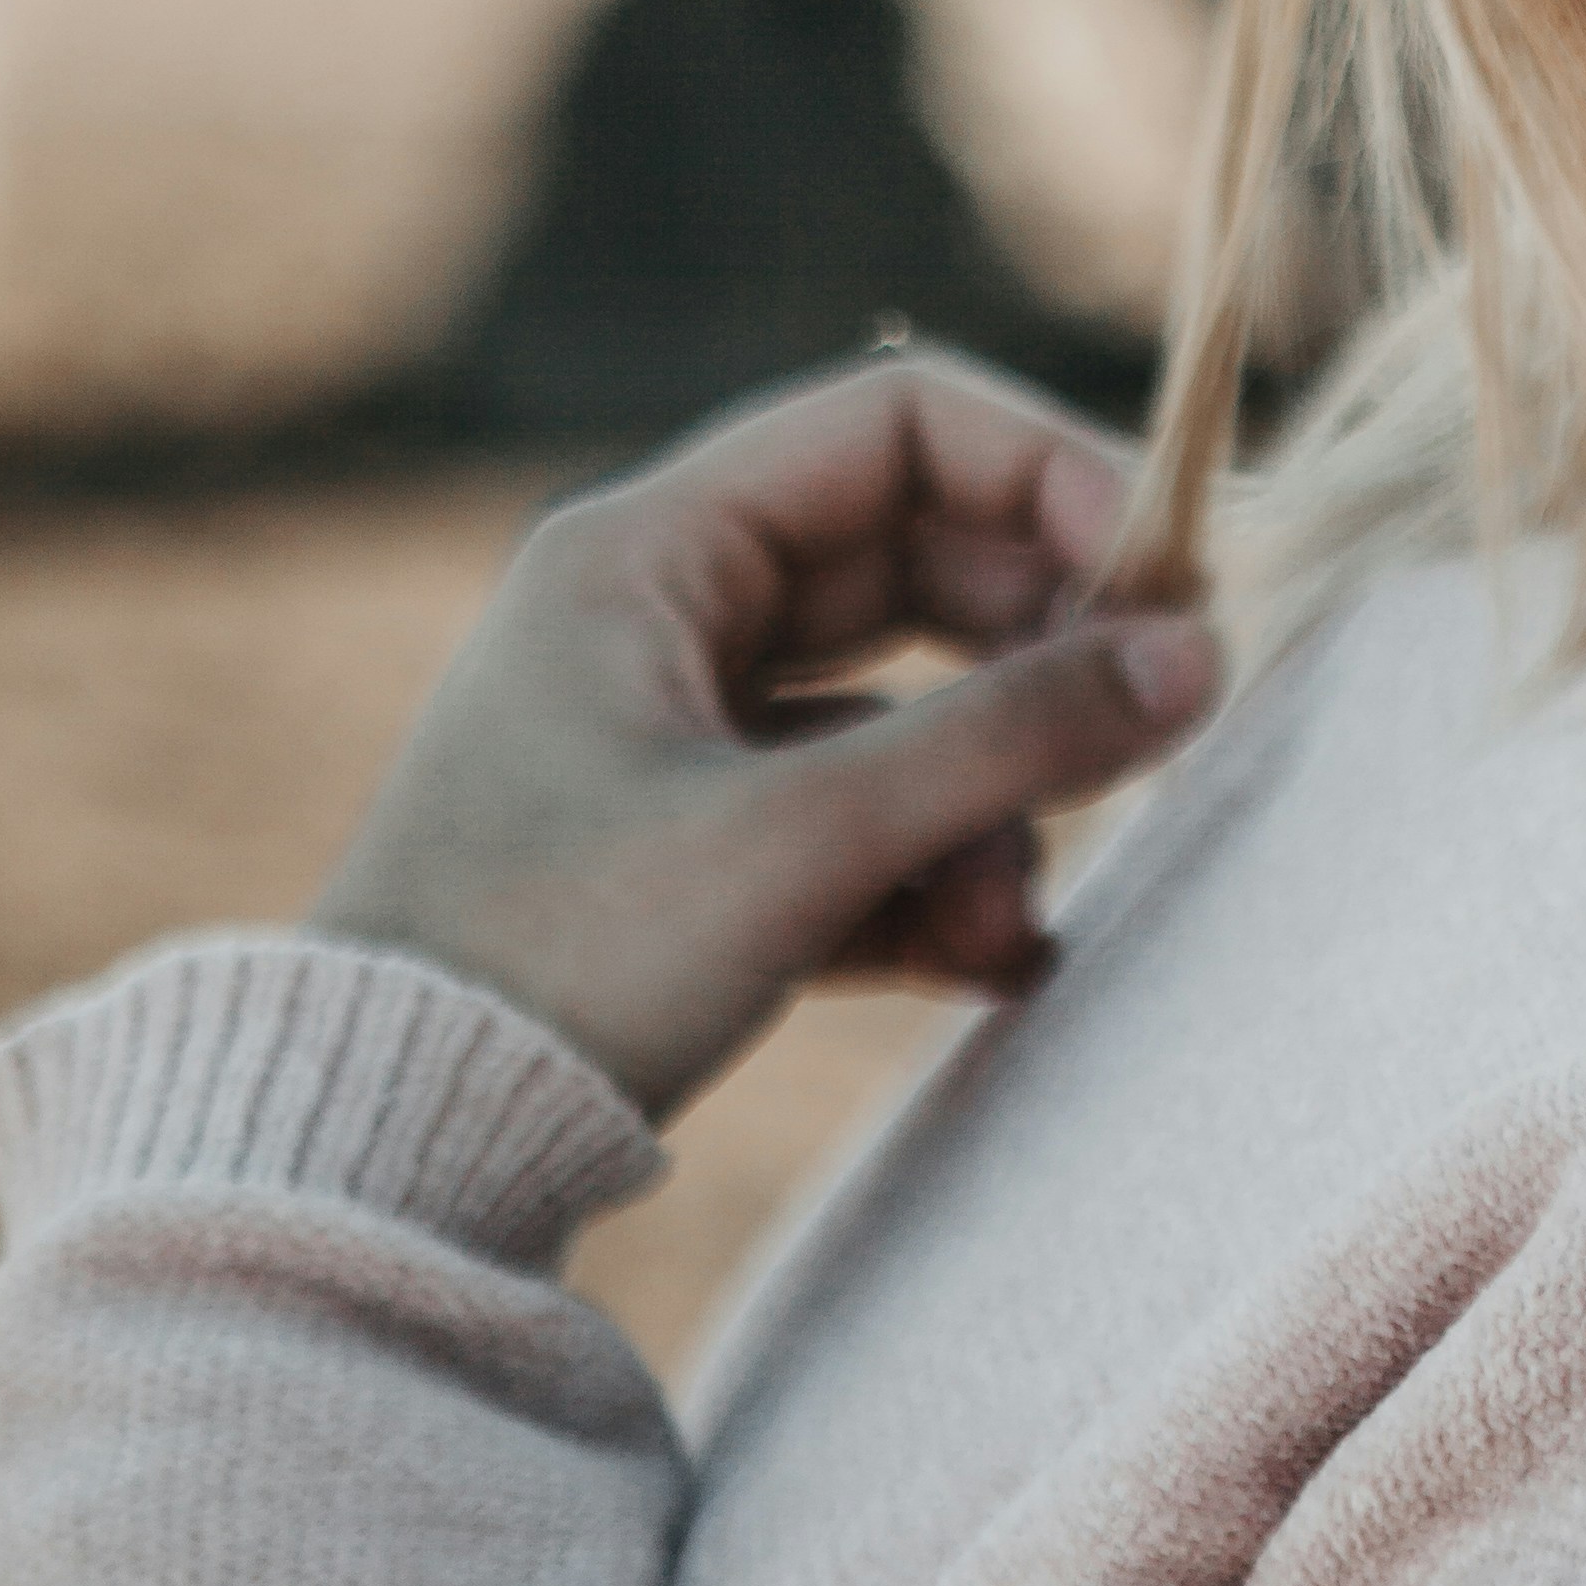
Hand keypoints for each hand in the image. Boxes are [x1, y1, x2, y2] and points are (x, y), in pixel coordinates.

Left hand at [312, 354, 1222, 1117]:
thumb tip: (1198, 660)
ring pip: (904, 718)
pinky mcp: (697, 860)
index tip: (1161, 582)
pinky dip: (935, 884)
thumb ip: (1009, 738)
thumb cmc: (560, 961)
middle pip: (921, 572)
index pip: (896, 428)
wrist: (388, 1158)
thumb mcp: (803, 839)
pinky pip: (864, 828)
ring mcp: (679, 742)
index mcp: (648, 552)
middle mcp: (662, 619)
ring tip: (1009, 928)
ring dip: (990, 811)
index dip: (1047, 477)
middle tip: (1155, 732)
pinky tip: (989, 966)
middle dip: (1038, 667)